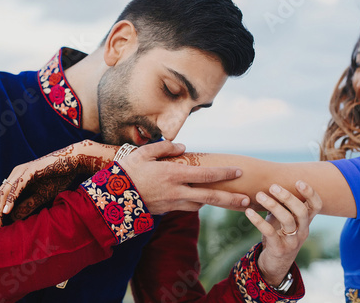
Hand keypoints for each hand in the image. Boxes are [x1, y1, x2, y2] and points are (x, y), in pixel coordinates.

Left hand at [0, 140, 113, 230]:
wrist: (72, 162)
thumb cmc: (58, 177)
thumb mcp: (42, 196)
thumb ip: (27, 205)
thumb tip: (12, 218)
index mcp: (16, 180)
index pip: (0, 199)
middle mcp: (15, 174)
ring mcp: (21, 171)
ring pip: (4, 192)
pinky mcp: (30, 170)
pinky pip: (18, 186)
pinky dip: (11, 199)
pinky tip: (7, 211)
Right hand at [118, 140, 249, 213]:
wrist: (112, 199)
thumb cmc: (127, 172)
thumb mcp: (144, 153)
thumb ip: (165, 147)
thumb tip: (183, 147)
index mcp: (174, 174)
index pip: (206, 174)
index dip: (224, 173)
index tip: (238, 171)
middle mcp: (177, 191)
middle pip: (210, 197)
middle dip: (230, 199)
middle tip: (247, 200)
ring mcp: (172, 204)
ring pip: (199, 205)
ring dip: (213, 203)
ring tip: (227, 200)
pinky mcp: (166, 211)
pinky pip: (186, 207)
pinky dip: (196, 204)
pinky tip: (200, 199)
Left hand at [245, 181, 321, 286]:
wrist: (275, 263)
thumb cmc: (279, 234)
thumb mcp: (283, 218)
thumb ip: (282, 203)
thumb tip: (271, 180)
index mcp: (306, 221)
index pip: (316, 206)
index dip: (310, 193)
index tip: (298, 181)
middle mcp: (303, 230)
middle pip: (302, 211)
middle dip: (288, 197)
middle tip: (273, 186)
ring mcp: (293, 241)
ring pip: (287, 220)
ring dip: (273, 205)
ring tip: (259, 195)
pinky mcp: (280, 249)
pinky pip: (270, 233)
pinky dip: (258, 221)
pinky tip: (248, 212)